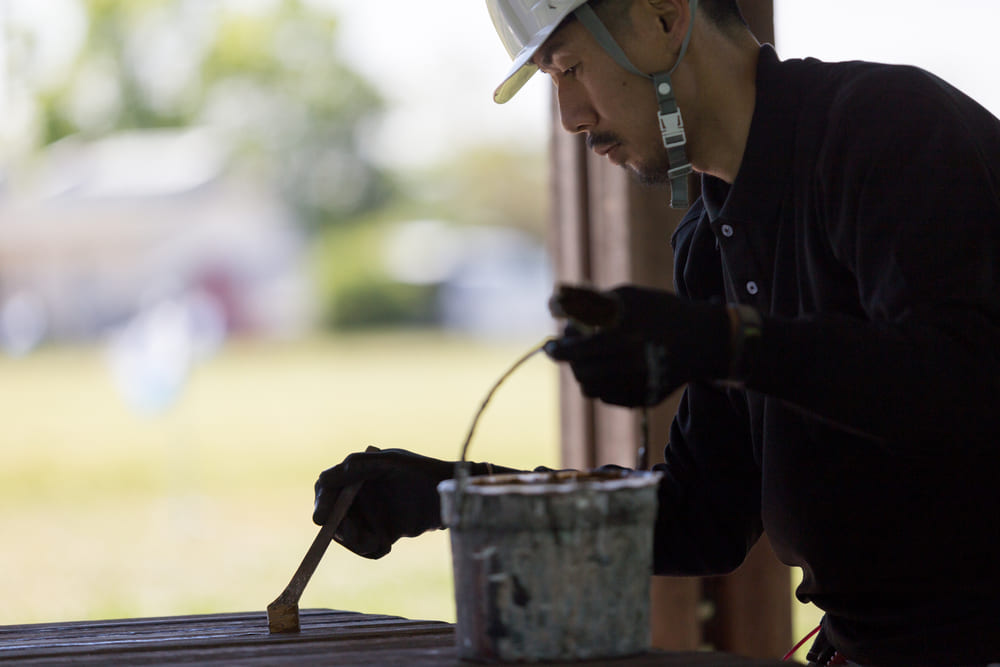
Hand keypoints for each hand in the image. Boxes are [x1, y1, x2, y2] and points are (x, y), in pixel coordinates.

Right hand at [313, 448, 498, 558]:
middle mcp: (360, 493)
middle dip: (341, 529)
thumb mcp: (395, 463)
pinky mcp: (382, 532)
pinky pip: (366, 548)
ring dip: (358, 542)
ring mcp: (370, 514)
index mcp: (359, 472)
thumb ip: (363, 464)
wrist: (452, 499)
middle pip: (332, 515)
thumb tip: (335, 471)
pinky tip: (387, 545)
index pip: (327, 485)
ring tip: (380, 542)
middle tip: (360, 538)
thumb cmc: (426, 473)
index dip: (321, 502)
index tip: (322, 520)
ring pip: (347, 535)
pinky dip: (371, 550)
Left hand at [544, 284, 731, 406]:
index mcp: (624, 339)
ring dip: (583, 374)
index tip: (551, 345)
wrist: (704, 339)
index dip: (558, 350)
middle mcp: (629, 367)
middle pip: (581, 373)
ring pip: (592, 389)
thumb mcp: (628, 297)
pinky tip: (609, 368)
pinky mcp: (643, 399)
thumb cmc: (662, 311)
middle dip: (570, 361)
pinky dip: (603, 384)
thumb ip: (591, 303)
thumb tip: (556, 309)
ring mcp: (637, 387)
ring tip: (587, 359)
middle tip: (568, 350)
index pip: (576, 350)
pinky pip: (609, 397)